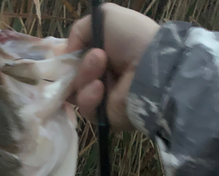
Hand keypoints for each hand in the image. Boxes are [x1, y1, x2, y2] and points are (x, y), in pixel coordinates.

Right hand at [67, 3, 158, 129]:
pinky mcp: (103, 116)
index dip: (67, 58)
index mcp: (100, 54)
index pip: (73, 60)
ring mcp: (101, 98)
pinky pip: (85, 108)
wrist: (151, 69)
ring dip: (84, 77)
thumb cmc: (132, 39)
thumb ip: (79, 29)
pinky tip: (101, 88)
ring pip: (75, 92)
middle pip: (71, 77)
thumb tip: (67, 52)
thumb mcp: (105, 17)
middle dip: (79, 66)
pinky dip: (89, 96)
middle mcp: (100, 76)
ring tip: (101, 69)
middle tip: (97, 58)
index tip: (68, 53)